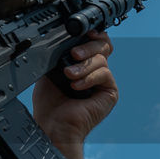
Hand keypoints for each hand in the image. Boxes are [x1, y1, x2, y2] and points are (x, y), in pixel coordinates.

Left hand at [32, 32, 118, 146]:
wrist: (54, 126)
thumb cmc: (49, 105)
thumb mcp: (49, 72)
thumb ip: (59, 55)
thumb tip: (63, 39)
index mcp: (83, 64)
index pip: (94, 42)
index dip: (91, 35)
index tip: (80, 32)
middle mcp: (95, 71)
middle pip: (103, 45)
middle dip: (87, 46)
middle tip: (73, 53)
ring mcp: (104, 82)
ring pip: (102, 58)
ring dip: (83, 65)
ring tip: (68, 75)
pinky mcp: (110, 92)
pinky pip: (105, 74)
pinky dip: (89, 77)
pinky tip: (76, 86)